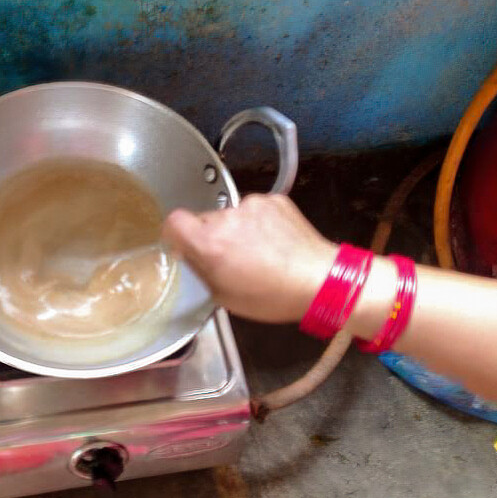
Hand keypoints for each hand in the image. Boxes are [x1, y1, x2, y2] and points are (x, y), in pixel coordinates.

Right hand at [162, 194, 337, 322]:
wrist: (323, 281)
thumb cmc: (273, 297)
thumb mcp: (225, 297)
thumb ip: (201, 271)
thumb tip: (190, 256)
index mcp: (210, 243)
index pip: (173, 222)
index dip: (175, 233)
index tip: (182, 244)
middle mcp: (227, 217)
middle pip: (204, 219)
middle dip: (210, 236)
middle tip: (229, 258)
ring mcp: (253, 205)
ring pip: (230, 215)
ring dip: (236, 229)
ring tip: (257, 252)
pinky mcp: (274, 200)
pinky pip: (254, 210)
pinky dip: (258, 223)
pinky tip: (273, 242)